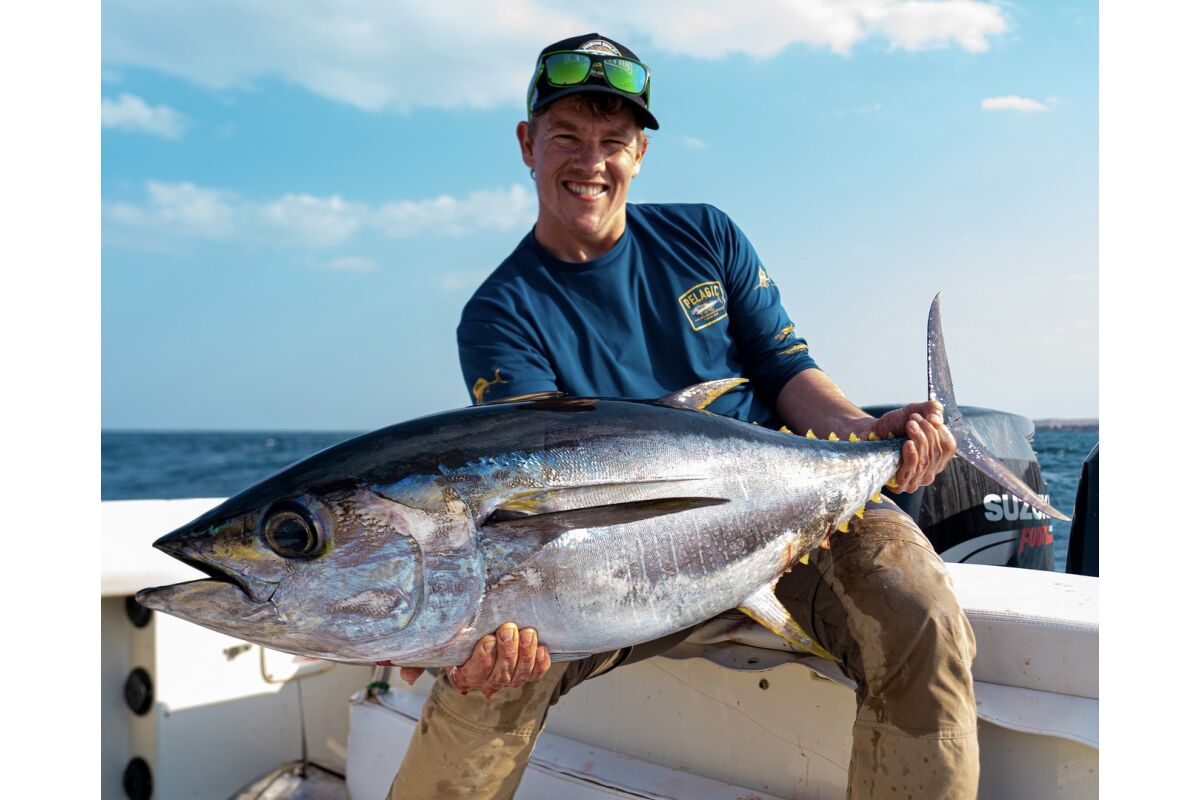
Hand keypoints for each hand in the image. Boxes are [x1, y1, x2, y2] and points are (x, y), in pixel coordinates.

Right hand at [397, 622, 550, 698]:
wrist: (488, 627)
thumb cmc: (461, 636)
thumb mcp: (440, 645)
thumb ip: (422, 658)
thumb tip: (406, 676)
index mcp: (464, 675)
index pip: (474, 675)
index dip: (483, 660)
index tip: (488, 640)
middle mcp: (487, 681)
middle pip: (500, 675)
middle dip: (507, 652)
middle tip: (508, 628)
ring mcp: (510, 677)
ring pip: (520, 675)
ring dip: (525, 654)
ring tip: (527, 633)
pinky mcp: (529, 670)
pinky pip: (538, 673)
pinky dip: (541, 661)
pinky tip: (541, 646)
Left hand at [857, 400, 955, 493]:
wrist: (870, 433)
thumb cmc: (893, 426)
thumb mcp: (914, 411)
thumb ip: (932, 409)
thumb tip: (938, 420)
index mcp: (936, 456)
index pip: (949, 448)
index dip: (941, 431)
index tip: (928, 418)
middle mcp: (929, 470)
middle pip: (937, 453)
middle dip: (927, 432)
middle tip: (913, 420)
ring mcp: (915, 479)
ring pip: (926, 461)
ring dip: (919, 439)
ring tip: (909, 425)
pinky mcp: (900, 484)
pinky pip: (913, 470)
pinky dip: (912, 455)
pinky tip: (907, 444)